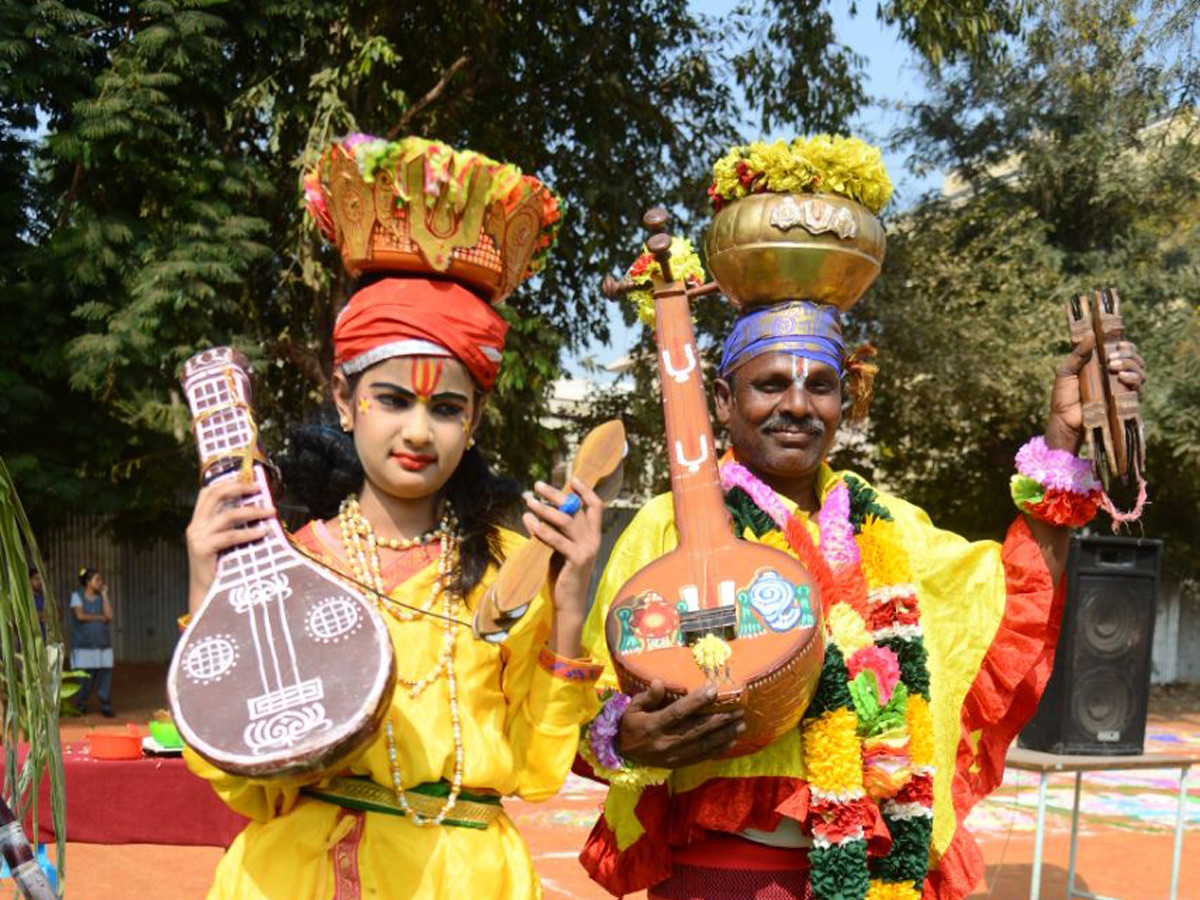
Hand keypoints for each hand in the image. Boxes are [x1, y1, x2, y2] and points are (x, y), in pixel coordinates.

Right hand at [186, 478, 273, 611]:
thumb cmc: (221, 569)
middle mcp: (195, 526)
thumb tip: (258, 509)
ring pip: (228, 515)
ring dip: (253, 511)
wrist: (206, 596)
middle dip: (239, 488)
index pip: (208, 492)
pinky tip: (263, 533)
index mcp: (198, 522)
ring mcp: (197, 537)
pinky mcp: (203, 549)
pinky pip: (230, 536)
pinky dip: (249, 533)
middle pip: (216, 495)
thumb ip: (232, 526)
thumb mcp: (224, 543)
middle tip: (259, 488)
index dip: (227, 481)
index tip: (248, 478)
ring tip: (270, 512)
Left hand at [522, 477, 602, 658]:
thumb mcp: (559, 549)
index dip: (586, 491)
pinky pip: (558, 540)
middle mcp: (593, 540)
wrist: (569, 603)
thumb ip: (554, 532)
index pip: (595, 507)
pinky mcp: (577, 560)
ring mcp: (587, 550)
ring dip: (545, 509)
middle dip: (556, 494)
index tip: (572, 478)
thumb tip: (534, 512)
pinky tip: (530, 523)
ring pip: (566, 521)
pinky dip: (543, 530)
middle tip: (537, 485)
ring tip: (529, 501)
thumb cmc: (563, 575)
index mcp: (593, 535)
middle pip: (576, 509)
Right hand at [617, 680, 744, 767]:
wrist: (621, 755)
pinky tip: (731, 741)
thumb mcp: (631, 708)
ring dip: (724, 735)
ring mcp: (673, 755)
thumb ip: (647, 696)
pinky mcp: (678, 764)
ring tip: (741, 724)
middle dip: (720, 719)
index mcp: (653, 725)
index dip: (696, 702)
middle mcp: (665, 741)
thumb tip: (659, 682)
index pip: (678, 712)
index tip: (713, 690)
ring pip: (703, 744)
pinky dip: (717, 749)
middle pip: (697, 729)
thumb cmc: (628, 725)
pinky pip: (701, 757)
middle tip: (739, 709)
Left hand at [1046, 333, 1147, 451]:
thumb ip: (1079, 354)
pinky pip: (1139, 389)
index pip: (1124, 352)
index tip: (1118, 343)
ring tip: (1112, 366)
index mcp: (1103, 366)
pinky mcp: (1125, 402)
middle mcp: (1116, 376)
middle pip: (1135, 359)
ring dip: (1130, 365)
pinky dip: (1133, 379)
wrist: (1064, 420)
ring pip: (1140, 372)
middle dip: (1127, 354)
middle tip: (1110, 358)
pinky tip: (1121, 377)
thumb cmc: (1064, 397)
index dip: (1126, 345)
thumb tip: (1090, 333)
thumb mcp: (1067, 371)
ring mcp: (1122, 389)